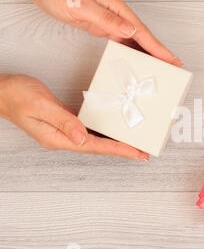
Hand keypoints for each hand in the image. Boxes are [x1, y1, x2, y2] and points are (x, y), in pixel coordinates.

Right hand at [0, 74, 148, 160]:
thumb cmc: (15, 95)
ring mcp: (62, 133)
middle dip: (121, 150)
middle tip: (143, 153)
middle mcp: (62, 139)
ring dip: (114, 143)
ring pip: (94, 141)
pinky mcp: (63, 124)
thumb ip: (63, 121)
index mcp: (57, 138)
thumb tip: (83, 138)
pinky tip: (112, 131)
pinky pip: (88, 131)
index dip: (118, 149)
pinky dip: (103, 133)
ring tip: (134, 145)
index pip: (94, 146)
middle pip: (98, 147)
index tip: (137, 153)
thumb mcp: (40, 105)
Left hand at [13, 0, 182, 66]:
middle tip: (174, 66)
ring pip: (135, 38)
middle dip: (159, 51)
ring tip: (161, 66)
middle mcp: (117, 11)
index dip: (156, 46)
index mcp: (115, 5)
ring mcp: (111, 18)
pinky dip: (133, 49)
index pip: (141, 30)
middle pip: (143, 35)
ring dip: (148, 52)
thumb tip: (129, 31)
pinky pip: (123, 39)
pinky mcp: (104, 24)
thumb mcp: (80, 5)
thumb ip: (105, 19)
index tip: (170, 58)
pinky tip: (138, 58)